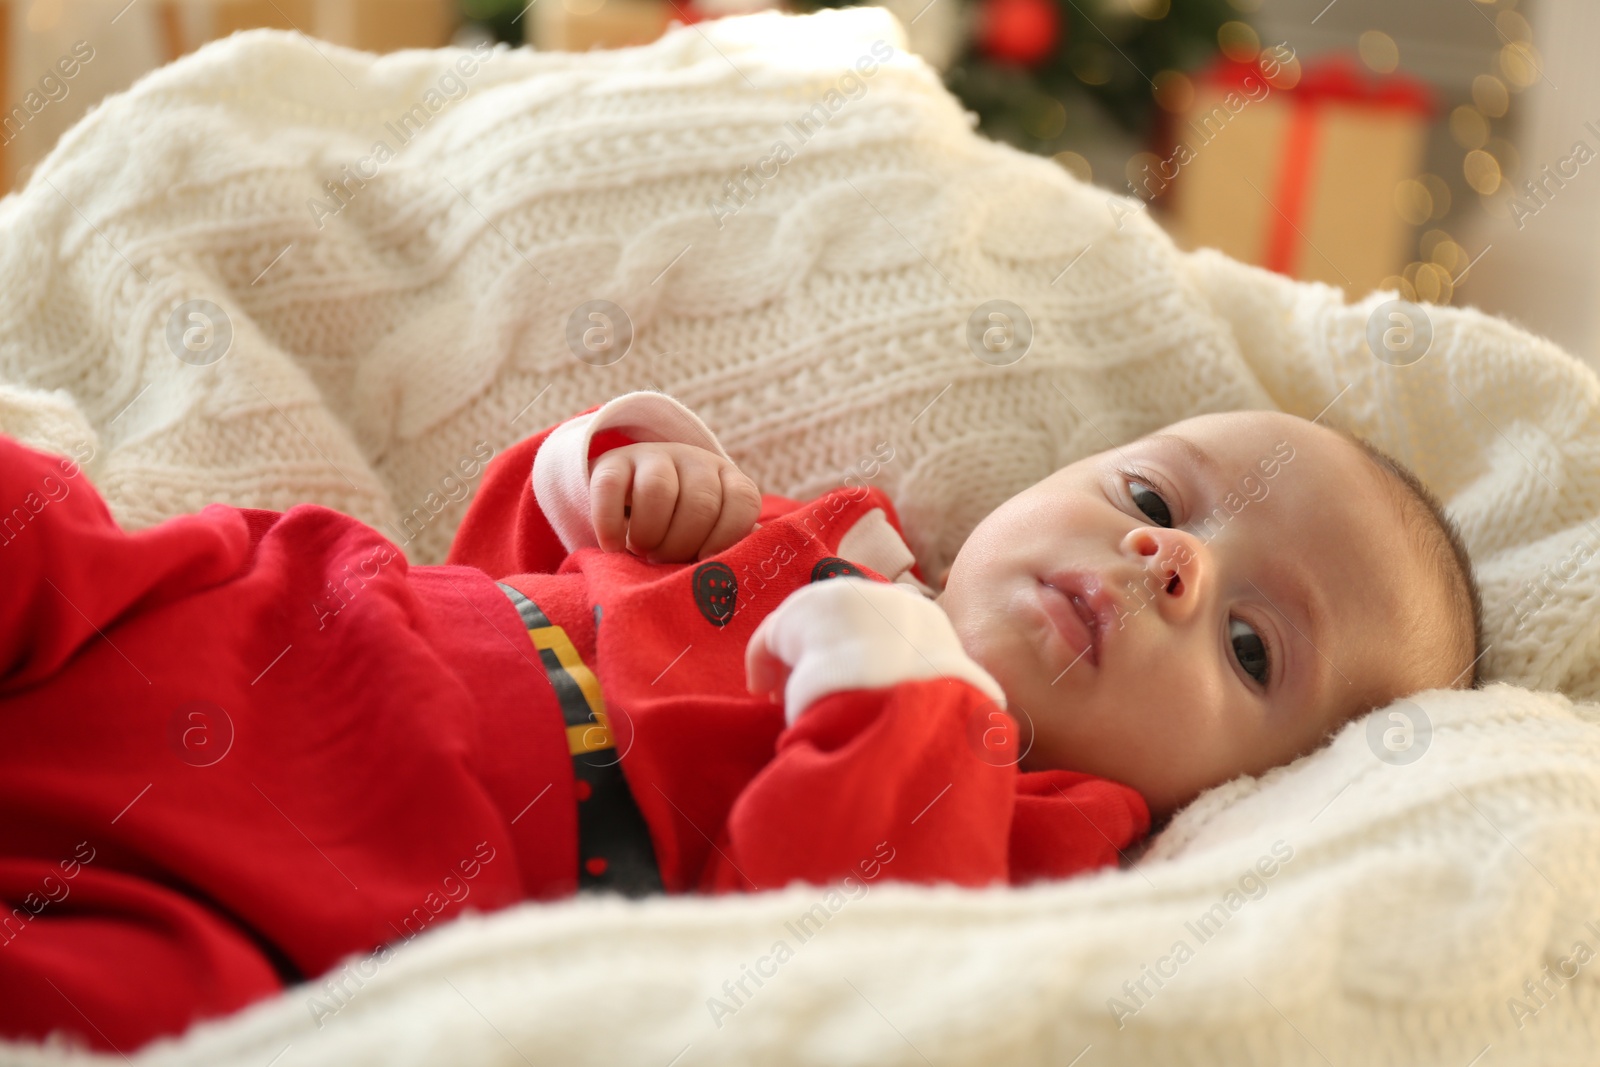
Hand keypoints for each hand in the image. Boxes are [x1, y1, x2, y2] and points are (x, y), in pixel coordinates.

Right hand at [590, 441, 762, 562]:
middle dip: (682, 544)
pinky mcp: (613, 461)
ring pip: (658, 490)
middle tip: (665, 560)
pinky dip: (610, 524)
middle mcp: (695, 460)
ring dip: (649, 533)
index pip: (742, 500)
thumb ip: (728, 548)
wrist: (627, 498)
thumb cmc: (677, 528)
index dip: (727, 536)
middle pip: (701, 503)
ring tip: (642, 552)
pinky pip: (610, 487)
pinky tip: (613, 546)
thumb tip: (742, 567)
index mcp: (727, 477)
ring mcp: (654, 455)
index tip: (703, 560)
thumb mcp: (708, 534)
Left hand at [745, 576, 1005, 723]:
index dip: (865, 660)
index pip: (886, 631)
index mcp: (924, 619)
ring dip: (794, 664)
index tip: (854, 691)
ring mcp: (840, 600)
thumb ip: (965, 689)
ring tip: (785, 699)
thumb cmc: (937, 704)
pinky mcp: (801, 612)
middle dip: (827, 657)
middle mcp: (880, 599)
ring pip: (806, 630)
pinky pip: (772, 638)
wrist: (905, 695)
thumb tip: (993, 705)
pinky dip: (764, 664)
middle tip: (815, 694)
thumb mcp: (964, 692)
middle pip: (842, 626)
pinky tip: (764, 692)